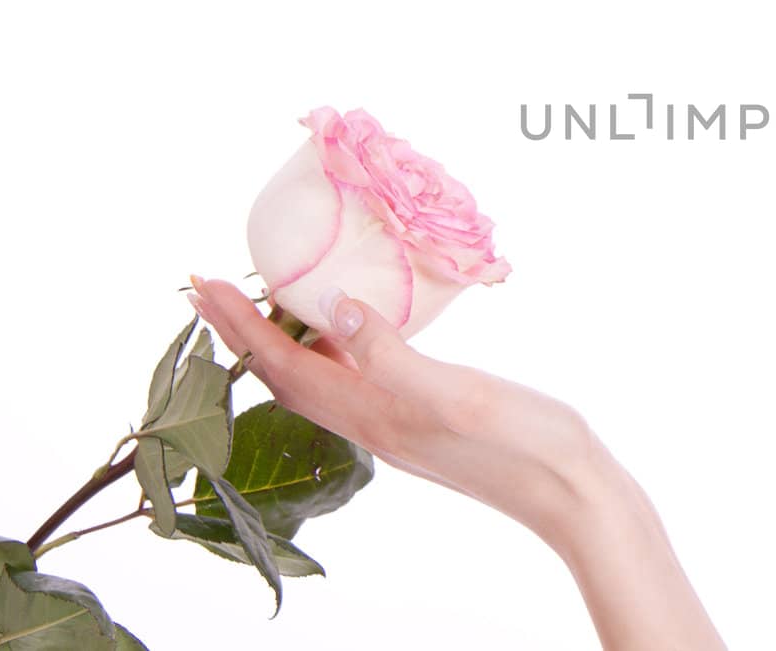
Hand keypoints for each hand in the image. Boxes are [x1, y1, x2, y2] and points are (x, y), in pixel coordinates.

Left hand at [186, 275, 606, 554]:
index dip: (237, 327)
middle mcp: (376, 424)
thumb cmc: (524, 444)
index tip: (201, 282)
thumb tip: (328, 307)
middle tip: (214, 288)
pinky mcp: (427, 421)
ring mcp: (401, 426)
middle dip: (244, 335)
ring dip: (283, 344)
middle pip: (287, 378)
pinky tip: (351, 329)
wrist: (573, 493)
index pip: (283, 368)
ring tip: (267, 304)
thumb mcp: (456, 392)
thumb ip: (390, 354)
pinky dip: (334, 350)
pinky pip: (357, 381)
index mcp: (374, 415)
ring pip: (320, 382)